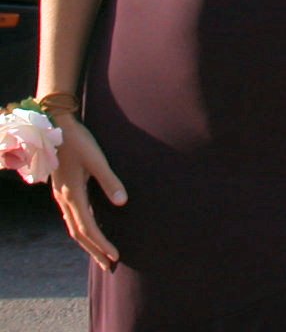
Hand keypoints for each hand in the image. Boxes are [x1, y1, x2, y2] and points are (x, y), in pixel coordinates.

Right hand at [48, 116, 126, 271]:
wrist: (56, 126)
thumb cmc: (78, 141)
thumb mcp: (96, 159)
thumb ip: (109, 181)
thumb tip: (123, 203)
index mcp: (72, 195)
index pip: (88, 228)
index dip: (101, 243)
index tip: (116, 256)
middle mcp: (64, 199)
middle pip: (79, 233)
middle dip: (94, 250)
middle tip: (109, 265)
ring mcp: (62, 195)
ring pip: (74, 226)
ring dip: (88, 241)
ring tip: (101, 253)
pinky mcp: (64, 189)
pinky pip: (74, 216)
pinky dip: (83, 228)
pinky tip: (92, 228)